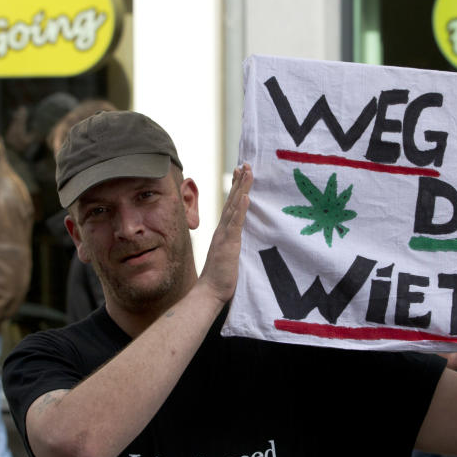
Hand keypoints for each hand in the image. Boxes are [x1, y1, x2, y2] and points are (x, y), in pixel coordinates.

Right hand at [197, 164, 252, 302]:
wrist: (209, 292)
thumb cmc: (220, 278)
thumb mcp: (228, 257)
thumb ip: (230, 246)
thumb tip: (235, 242)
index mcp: (223, 232)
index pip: (231, 206)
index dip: (236, 189)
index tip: (240, 173)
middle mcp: (223, 230)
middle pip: (232, 200)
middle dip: (239, 181)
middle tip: (245, 164)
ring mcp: (225, 236)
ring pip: (234, 207)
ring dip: (242, 188)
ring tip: (247, 171)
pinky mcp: (229, 244)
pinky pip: (236, 224)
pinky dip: (241, 209)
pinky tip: (245, 196)